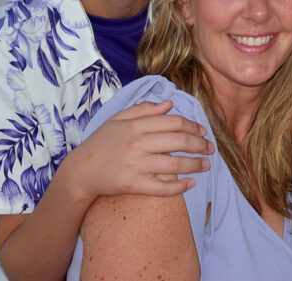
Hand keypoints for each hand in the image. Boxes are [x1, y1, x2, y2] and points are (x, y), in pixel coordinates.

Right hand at [65, 100, 212, 201]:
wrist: (81, 171)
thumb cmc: (101, 143)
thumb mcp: (118, 119)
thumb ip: (143, 110)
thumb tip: (168, 105)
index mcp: (136, 125)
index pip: (173, 122)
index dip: (192, 126)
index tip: (202, 131)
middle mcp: (138, 144)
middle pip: (178, 142)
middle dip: (199, 145)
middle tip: (210, 148)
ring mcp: (136, 165)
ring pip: (174, 165)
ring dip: (195, 165)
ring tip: (206, 165)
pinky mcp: (133, 185)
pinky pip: (162, 188)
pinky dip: (179, 187)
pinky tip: (191, 184)